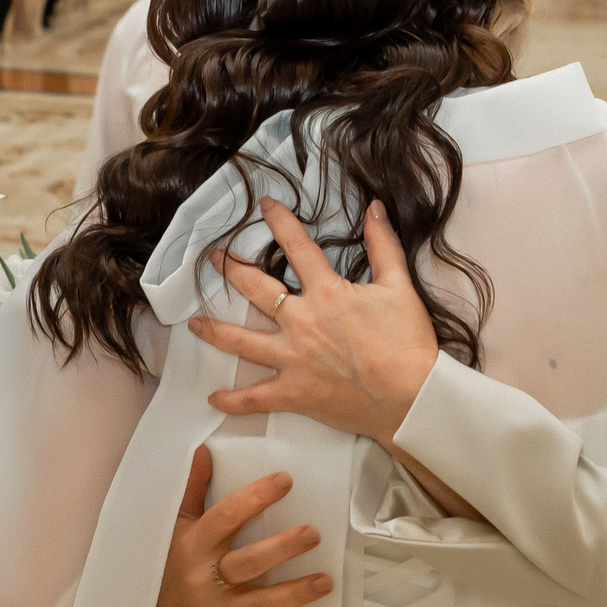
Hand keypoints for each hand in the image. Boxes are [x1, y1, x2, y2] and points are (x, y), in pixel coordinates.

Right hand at [152, 445, 329, 606]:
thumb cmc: (171, 558)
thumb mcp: (176, 521)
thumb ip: (193, 487)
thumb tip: (204, 448)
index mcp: (194, 544)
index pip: (225, 518)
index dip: (255, 498)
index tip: (285, 480)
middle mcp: (205, 578)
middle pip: (247, 563)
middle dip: (281, 550)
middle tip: (313, 534)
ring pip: (260, 603)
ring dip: (295, 593)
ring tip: (326, 581)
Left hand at [189, 199, 437, 445]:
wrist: (412, 397)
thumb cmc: (408, 344)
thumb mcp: (399, 287)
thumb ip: (383, 245)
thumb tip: (375, 208)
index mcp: (326, 293)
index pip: (296, 247)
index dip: (279, 221)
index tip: (265, 206)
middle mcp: (301, 322)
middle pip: (254, 290)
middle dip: (231, 270)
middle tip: (214, 259)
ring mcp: (292, 359)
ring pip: (241, 342)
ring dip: (214, 331)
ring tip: (194, 324)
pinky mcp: (294, 393)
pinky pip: (255, 398)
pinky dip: (233, 400)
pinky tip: (215, 398)